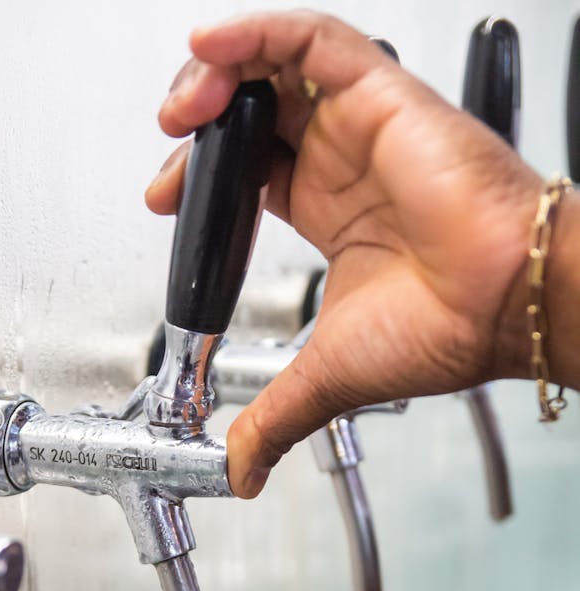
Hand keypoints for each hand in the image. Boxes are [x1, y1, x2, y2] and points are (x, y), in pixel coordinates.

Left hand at [146, 10, 543, 497]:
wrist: (501, 307)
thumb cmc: (446, 329)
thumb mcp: (324, 378)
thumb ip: (273, 420)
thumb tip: (239, 471)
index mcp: (331, 213)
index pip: (251, 172)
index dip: (202, 180)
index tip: (165, 201)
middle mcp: (344, 162)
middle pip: (253, 111)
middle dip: (196, 125)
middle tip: (168, 158)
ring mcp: (360, 125)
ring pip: (274, 65)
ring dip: (214, 76)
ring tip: (181, 112)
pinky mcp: (382, 94)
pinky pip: (311, 40)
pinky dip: (255, 34)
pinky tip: (209, 48)